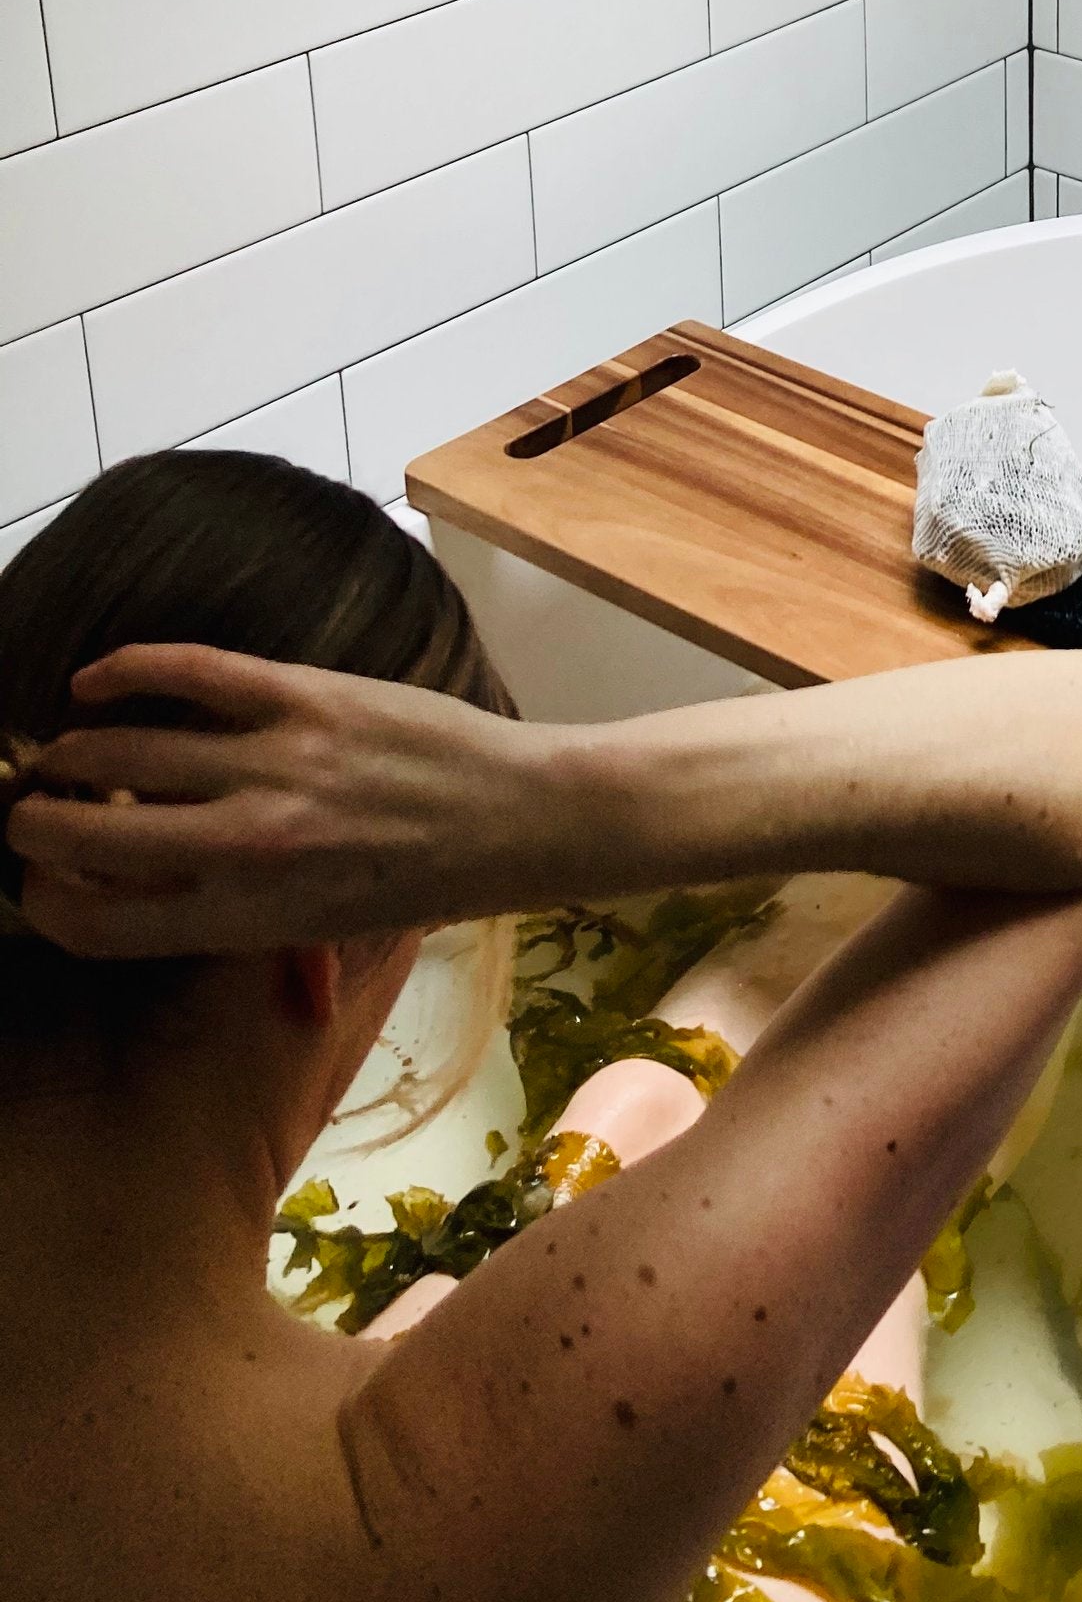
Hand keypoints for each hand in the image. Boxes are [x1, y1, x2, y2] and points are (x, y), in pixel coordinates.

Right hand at [4, 644, 545, 956]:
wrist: (513, 818)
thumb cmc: (418, 884)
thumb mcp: (316, 932)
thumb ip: (229, 922)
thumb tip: (139, 901)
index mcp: (243, 919)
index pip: (96, 922)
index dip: (44, 900)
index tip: (35, 879)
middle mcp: (245, 849)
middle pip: (87, 836)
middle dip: (36, 823)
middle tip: (27, 808)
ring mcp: (273, 765)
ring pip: (122, 749)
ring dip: (70, 750)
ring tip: (58, 750)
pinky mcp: (303, 696)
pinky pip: (188, 672)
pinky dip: (127, 670)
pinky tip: (96, 681)